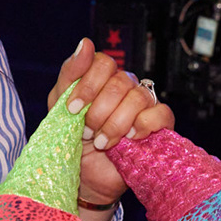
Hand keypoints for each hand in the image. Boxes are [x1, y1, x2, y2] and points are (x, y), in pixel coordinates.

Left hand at [48, 38, 174, 220]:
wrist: (83, 177)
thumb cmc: (71, 140)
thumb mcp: (59, 106)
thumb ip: (71, 73)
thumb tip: (85, 42)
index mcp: (102, 78)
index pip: (103, 63)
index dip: (87, 86)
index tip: (72, 110)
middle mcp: (125, 87)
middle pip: (120, 82)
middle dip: (98, 111)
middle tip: (88, 132)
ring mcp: (143, 105)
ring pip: (138, 97)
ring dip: (115, 123)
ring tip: (103, 142)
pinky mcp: (158, 126)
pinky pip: (161, 113)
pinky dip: (143, 125)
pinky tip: (129, 138)